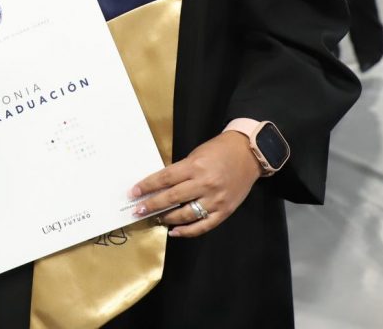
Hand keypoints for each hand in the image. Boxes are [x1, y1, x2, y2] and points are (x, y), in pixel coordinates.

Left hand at [129, 131, 261, 238]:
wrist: (249, 154)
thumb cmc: (219, 150)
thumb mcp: (196, 155)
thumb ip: (181, 171)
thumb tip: (161, 186)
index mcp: (195, 166)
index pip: (164, 178)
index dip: (147, 186)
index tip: (133, 193)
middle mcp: (204, 184)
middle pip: (172, 197)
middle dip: (152, 205)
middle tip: (138, 210)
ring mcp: (215, 199)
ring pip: (186, 214)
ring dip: (168, 218)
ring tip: (156, 218)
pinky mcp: (224, 210)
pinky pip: (203, 225)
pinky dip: (187, 231)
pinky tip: (175, 231)